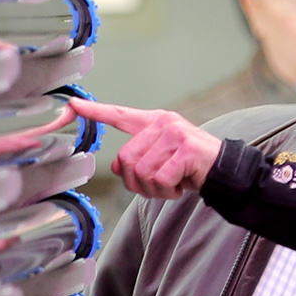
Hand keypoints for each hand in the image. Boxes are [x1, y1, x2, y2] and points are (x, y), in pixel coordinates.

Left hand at [70, 99, 221, 200]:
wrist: (223, 171)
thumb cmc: (189, 167)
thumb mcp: (160, 161)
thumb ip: (137, 160)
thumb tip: (116, 167)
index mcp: (153, 122)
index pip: (119, 115)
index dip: (94, 112)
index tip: (73, 104)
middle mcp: (162, 123)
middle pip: (126, 159)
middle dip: (137, 182)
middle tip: (158, 185)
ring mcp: (174, 134)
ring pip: (141, 172)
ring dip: (154, 189)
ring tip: (171, 184)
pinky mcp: (184, 149)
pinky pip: (159, 179)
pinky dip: (168, 191)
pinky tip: (180, 185)